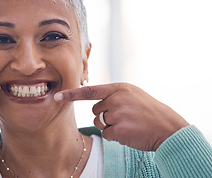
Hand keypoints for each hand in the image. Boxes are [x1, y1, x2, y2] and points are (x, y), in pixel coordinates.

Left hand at [54, 83, 188, 150]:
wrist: (168, 127)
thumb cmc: (149, 111)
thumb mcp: (132, 94)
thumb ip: (114, 94)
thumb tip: (94, 100)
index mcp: (119, 88)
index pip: (90, 91)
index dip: (72, 94)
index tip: (57, 96)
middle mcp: (116, 98)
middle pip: (95, 110)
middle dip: (105, 116)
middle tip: (124, 118)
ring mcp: (117, 113)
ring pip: (100, 122)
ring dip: (110, 126)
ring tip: (128, 124)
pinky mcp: (119, 129)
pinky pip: (106, 134)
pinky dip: (115, 136)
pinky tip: (129, 133)